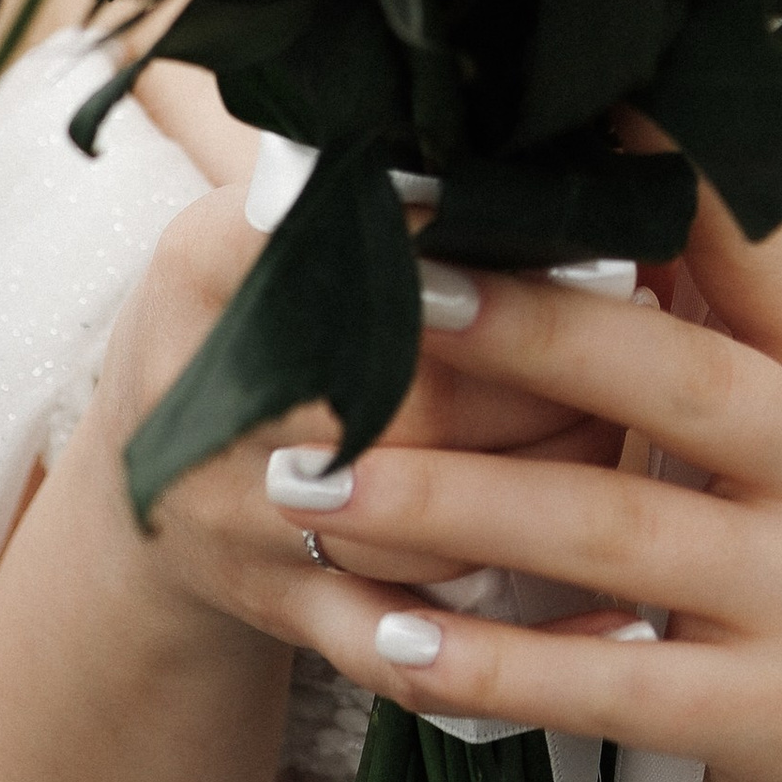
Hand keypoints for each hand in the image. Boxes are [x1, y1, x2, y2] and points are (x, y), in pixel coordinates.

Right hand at [69, 184, 624, 663]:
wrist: (142, 476)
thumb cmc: (250, 315)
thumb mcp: (259, 223)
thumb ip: (358, 184)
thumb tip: (527, 140)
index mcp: (201, 270)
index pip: (310, 240)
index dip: (423, 239)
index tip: (528, 225)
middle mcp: (203, 400)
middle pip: (401, 395)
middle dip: (540, 375)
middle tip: (638, 337)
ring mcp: (236, 521)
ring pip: (419, 523)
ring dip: (543, 486)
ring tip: (634, 432)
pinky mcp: (276, 609)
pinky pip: (404, 639)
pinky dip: (510, 642)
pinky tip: (616, 628)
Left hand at [267, 195, 781, 781]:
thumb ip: (719, 302)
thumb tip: (597, 145)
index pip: (752, 243)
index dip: (648, 178)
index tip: (518, 134)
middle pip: (677, 378)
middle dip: (526, 333)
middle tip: (393, 298)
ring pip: (618, 532)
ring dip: (459, 506)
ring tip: (322, 486)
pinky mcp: (770, 715)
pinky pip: (611, 689)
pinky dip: (495, 668)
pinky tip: (392, 646)